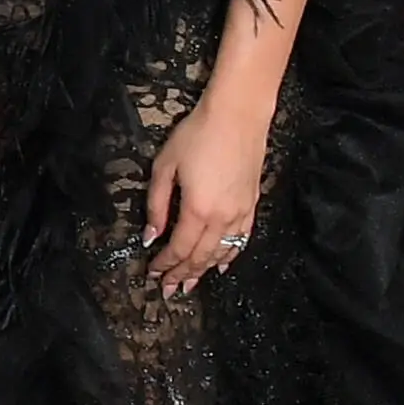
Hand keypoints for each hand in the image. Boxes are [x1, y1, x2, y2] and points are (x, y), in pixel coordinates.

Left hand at [138, 87, 266, 295]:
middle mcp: (222, 218)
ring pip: (221, 253)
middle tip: (168, 289)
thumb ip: (157, 205)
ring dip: (204, 270)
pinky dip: (230, 256)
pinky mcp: (252, 204)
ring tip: (190, 284)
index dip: (165, 264)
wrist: (238, 115)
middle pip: (200, 256)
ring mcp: (241, 212)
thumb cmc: (197, 135)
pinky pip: (241, 240)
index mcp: (197, 210)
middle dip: (182, 274)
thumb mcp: (165, 166)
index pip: (179, 248)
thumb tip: (150, 236)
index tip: (152, 274)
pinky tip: (222, 265)